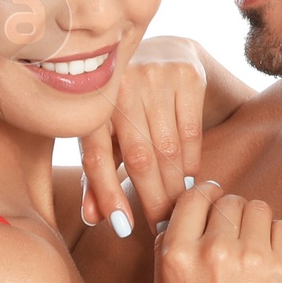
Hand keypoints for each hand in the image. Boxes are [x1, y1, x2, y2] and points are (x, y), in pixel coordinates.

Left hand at [79, 37, 207, 235]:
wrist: (161, 53)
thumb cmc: (125, 106)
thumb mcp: (105, 135)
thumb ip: (96, 176)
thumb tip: (93, 219)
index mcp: (90, 103)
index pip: (96, 156)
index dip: (107, 195)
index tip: (123, 229)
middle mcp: (119, 85)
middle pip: (138, 157)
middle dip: (152, 199)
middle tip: (162, 226)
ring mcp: (153, 76)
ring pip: (168, 149)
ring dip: (175, 186)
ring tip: (177, 209)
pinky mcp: (185, 74)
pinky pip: (191, 132)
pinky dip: (192, 163)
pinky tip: (190, 180)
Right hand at [154, 181, 281, 282]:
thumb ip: (170, 251)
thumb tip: (183, 213)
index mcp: (177, 254)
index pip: (194, 197)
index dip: (206, 198)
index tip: (214, 206)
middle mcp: (212, 250)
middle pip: (229, 200)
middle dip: (233, 215)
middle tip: (236, 240)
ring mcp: (251, 257)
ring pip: (259, 208)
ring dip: (257, 225)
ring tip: (254, 254)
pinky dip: (278, 240)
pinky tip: (271, 265)